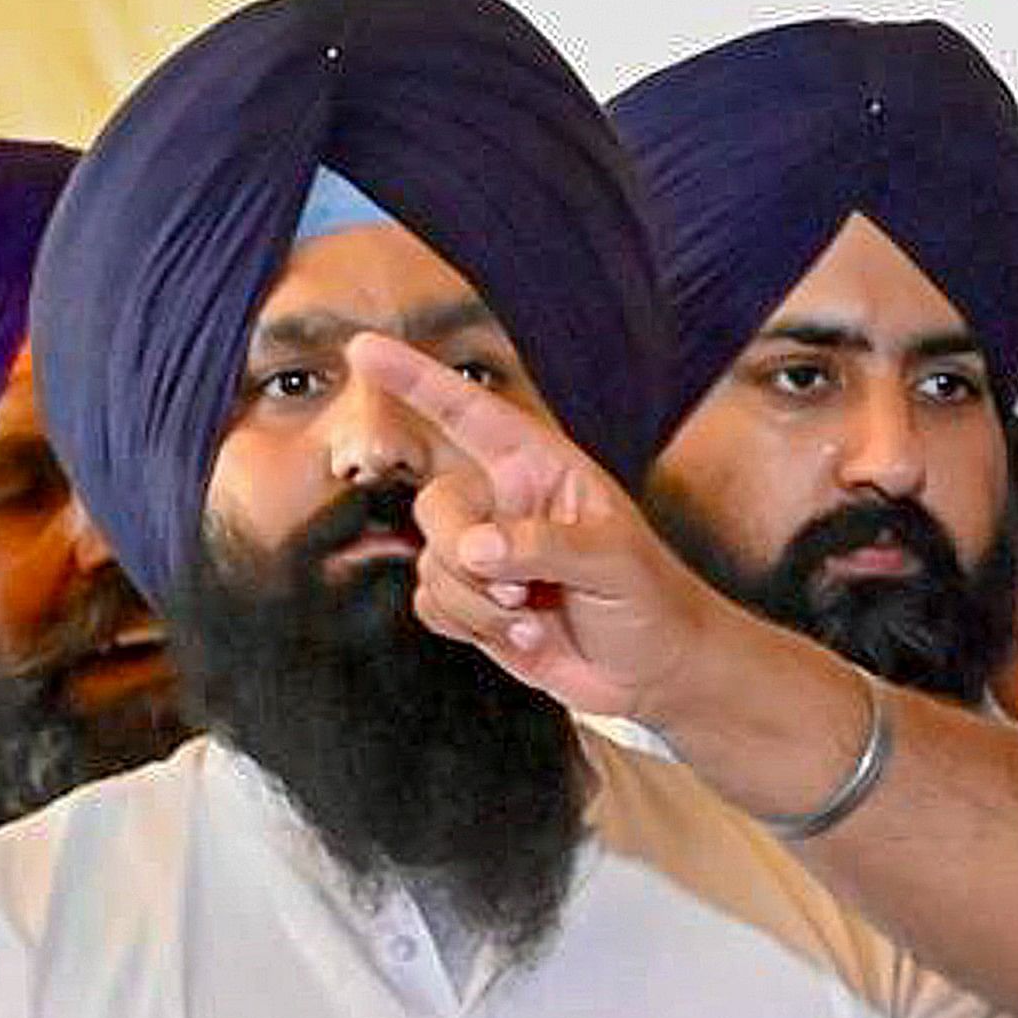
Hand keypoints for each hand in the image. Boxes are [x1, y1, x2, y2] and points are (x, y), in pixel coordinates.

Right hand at [345, 331, 735, 725]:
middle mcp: (503, 503)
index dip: (417, 380)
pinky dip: (471, 627)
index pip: (470, 414)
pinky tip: (525, 634)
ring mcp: (483, 553)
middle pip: (434, 505)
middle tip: (521, 590)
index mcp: (540, 469)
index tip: (362, 348)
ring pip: (430, 564)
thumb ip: (544, 546)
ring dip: (479, 605)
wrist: (654, 669)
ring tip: (535, 616)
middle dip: (464, 556)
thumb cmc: (651, 600)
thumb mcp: (615, 561)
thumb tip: (475, 549)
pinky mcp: (471, 601)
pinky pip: (430, 604)